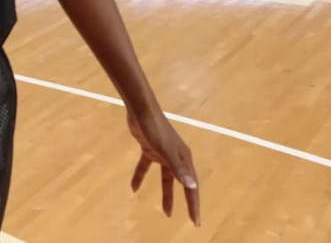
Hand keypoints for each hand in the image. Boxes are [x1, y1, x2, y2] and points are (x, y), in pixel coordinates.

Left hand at [127, 105, 200, 225]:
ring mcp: (162, 153)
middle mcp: (176, 157)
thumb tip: (192, 186)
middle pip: (181, 184)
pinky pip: (146, 167)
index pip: (191, 186)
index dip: (194, 204)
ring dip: (165, 194)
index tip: (196, 221)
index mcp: (184, 158)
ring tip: (165, 212)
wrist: (140, 110)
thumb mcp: (166, 150)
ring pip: (165, 179)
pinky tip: (133, 188)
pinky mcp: (149, 149)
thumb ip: (178, 169)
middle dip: (185, 202)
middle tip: (191, 220)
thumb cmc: (155, 128)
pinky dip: (140, 177)